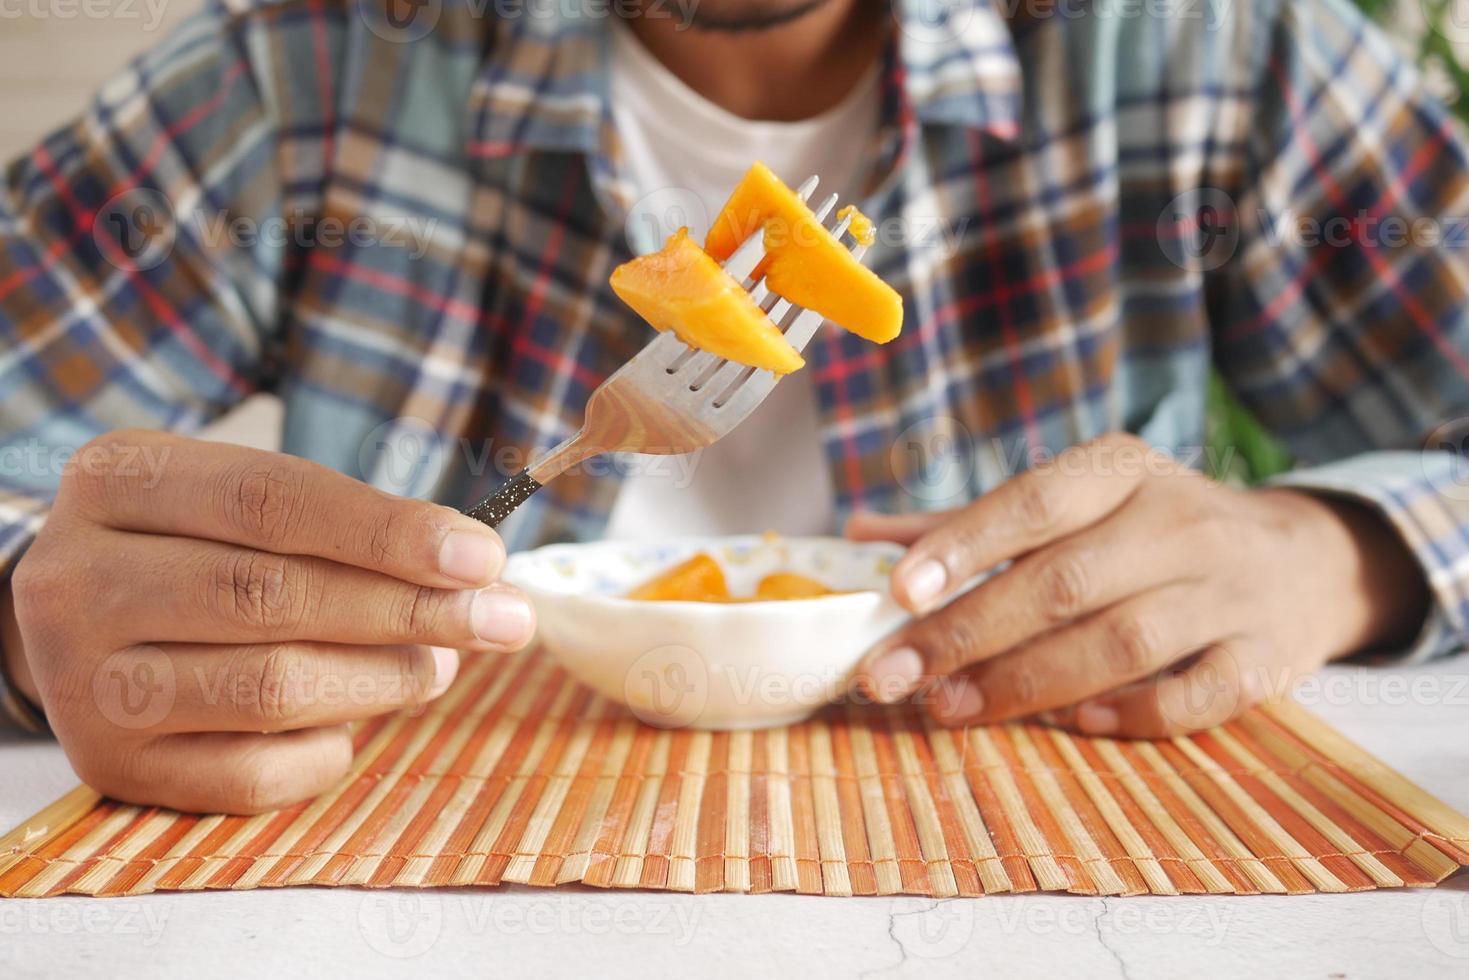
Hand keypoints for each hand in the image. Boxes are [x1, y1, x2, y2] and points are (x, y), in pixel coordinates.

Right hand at [2, 430, 535, 812]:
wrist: (86, 617)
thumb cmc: (200, 545)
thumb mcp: (246, 500)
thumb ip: (349, 527)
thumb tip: (477, 575)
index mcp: (118, 481)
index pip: (272, 500)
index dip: (389, 532)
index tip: (484, 558)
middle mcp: (76, 578)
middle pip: (271, 595)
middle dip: (409, 611)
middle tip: (501, 620)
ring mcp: (81, 681)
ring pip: (269, 689)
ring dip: (382, 681)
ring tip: (437, 665)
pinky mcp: (109, 765)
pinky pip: (249, 775)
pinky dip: (327, 751)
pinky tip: (355, 723)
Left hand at [850, 433, 1428, 735]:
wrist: (1300, 560)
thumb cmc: (1152, 530)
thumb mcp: (1078, 502)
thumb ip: (973, 524)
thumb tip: (860, 535)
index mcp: (1122, 471)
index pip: (1036, 503)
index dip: (964, 545)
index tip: (895, 588)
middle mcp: (1179, 522)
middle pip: (1064, 583)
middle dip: (967, 633)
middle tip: (889, 675)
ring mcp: (1226, 592)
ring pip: (1119, 642)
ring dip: (1025, 683)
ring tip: (948, 708)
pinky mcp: (1263, 658)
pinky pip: (1192, 697)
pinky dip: (1129, 714)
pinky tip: (1070, 723)